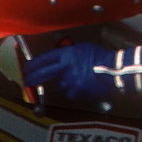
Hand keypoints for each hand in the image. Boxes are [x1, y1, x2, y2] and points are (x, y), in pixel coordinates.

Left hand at [23, 42, 141, 103]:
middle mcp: (64, 69)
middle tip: (27, 81)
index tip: (27, 68)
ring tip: (80, 77)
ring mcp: (69, 82)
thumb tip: (60, 58)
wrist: (114, 71)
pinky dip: (75, 90)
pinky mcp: (76, 93)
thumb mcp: (83, 48)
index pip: (43, 60)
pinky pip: (71, 92)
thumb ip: (69, 54)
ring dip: (65, 82)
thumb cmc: (101, 57)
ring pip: (60, 84)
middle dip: (32, 78)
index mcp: (66, 55)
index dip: (32, 65)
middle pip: (42, 74)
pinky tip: (84, 84)